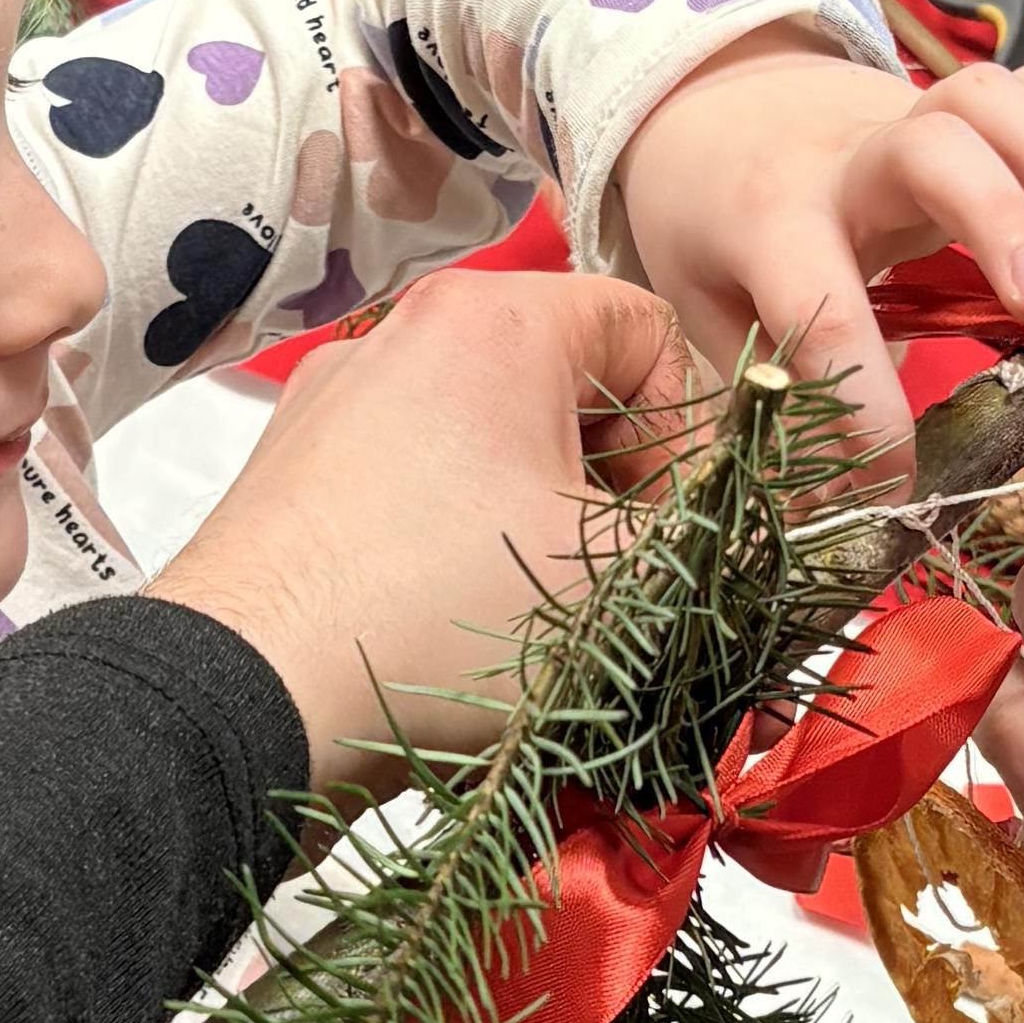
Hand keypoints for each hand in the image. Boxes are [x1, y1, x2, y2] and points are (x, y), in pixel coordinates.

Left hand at [150, 271, 686, 782]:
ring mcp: (334, 411)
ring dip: (543, 532)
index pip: (649, 330)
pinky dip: (458, 555)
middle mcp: (402, 339)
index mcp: (492, 319)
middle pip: (569, 392)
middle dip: (618, 493)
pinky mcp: (293, 487)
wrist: (243, 702)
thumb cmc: (439, 619)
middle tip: (627, 588)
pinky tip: (461, 638)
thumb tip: (780, 544)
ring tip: (546, 629)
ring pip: (491, 453)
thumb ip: (723, 543)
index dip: (693, 434)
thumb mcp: (626, 581)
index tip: (683, 525)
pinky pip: (415, 501)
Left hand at [615, 26, 1023, 470]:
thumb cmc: (717, 233)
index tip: (902, 482)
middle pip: (928, 150)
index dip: (866, 412)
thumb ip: (763, 397)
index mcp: (768, 225)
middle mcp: (844, 162)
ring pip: (987, 99)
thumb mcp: (706, 312)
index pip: (821, 317)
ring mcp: (907, 118)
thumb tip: (821, 519)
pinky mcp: (957, 104)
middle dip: (998, 217)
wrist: (714, 112)